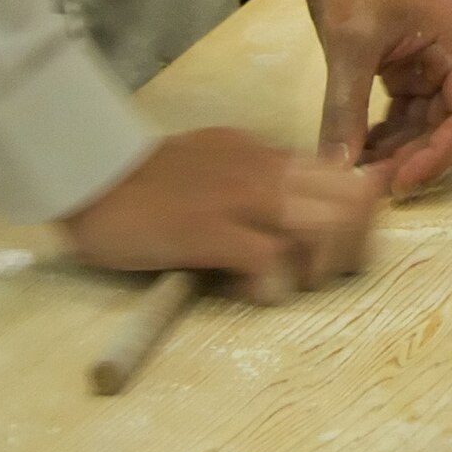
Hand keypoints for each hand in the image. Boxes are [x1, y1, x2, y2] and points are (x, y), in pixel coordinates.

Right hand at [61, 127, 379, 295]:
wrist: (90, 175)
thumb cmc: (146, 179)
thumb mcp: (217, 161)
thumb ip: (257, 179)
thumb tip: (295, 209)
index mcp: (270, 158)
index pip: (350, 181)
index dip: (362, 221)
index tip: (343, 250)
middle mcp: (268, 174)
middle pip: (354, 206)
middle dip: (354, 248)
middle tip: (321, 276)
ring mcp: (242, 201)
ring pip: (326, 229)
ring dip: (322, 267)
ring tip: (291, 284)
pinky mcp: (210, 232)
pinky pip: (271, 262)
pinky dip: (274, 286)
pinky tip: (253, 293)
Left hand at [273, 0, 451, 193]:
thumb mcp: (349, 44)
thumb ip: (345, 109)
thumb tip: (336, 169)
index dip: (438, 157)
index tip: (399, 181)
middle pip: (445, 129)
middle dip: (411, 158)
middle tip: (368, 184)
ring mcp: (432, 66)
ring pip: (422, 127)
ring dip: (394, 151)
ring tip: (355, 173)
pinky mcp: (406, 69)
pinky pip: (402, 114)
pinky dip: (382, 134)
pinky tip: (353, 150)